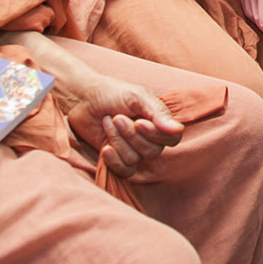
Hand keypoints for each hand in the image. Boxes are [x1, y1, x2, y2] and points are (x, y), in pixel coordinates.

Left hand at [56, 72, 184, 177]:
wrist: (83, 99)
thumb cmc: (112, 93)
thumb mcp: (138, 96)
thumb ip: (159, 112)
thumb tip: (178, 129)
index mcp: (159, 121)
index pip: (172, 138)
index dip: (156, 135)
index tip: (139, 122)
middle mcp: (149, 138)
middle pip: (152, 151)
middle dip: (131, 135)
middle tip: (117, 118)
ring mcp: (133, 150)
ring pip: (135, 159)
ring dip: (118, 141)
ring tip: (108, 122)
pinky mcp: (118, 160)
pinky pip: (124, 170)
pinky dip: (114, 160)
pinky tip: (105, 147)